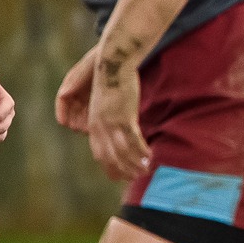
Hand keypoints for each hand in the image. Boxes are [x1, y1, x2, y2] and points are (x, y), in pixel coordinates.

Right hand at [55, 47, 97, 132]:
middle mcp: (79, 92)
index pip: (62, 102)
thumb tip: (62, 95)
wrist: (118, 56)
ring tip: (94, 128)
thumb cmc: (102, 59)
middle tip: (84, 130)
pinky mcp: (101, 101)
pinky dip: (97, 120)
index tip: (65, 123)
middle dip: (76, 122)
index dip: (62, 113)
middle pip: (74, 112)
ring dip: (87, 123)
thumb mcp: (88, 67)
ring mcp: (90, 97)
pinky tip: (104, 124)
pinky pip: (96, 113)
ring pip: (85, 115)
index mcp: (72, 84)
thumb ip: (75, 80)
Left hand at [85, 55, 150, 181]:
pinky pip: (134, 140)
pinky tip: (150, 156)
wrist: (112, 65)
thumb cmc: (112, 83)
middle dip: (123, 170)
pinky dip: (141, 151)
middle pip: (111, 157)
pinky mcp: (125, 116)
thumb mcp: (107, 104)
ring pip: (122, 152)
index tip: (120, 177)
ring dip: (134, 164)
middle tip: (135, 178)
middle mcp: (100, 127)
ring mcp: (112, 123)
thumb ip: (109, 119)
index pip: (100, 154)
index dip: (111, 167)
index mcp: (94, 126)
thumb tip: (119, 129)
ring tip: (145, 170)